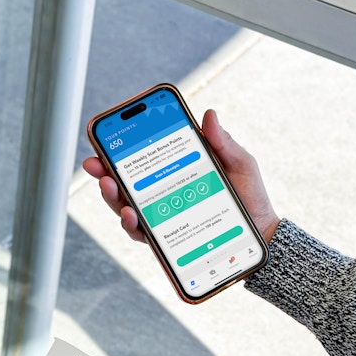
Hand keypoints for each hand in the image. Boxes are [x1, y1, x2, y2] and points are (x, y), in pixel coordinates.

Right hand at [82, 109, 280, 243]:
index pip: (143, 155)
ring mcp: (162, 216)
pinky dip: (132, 225)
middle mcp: (163, 192)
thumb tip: (209, 115)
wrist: (261, 235)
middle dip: (104, 171)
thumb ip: (224, 143)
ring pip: (125, 206)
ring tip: (110, 186)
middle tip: (95, 163)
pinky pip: (142, 234)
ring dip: (112, 196)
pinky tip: (131, 215)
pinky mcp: (166, 240)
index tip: (105, 134)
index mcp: (176, 169)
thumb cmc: (249, 197)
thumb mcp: (240, 165)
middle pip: (125, 180)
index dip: (119, 145)